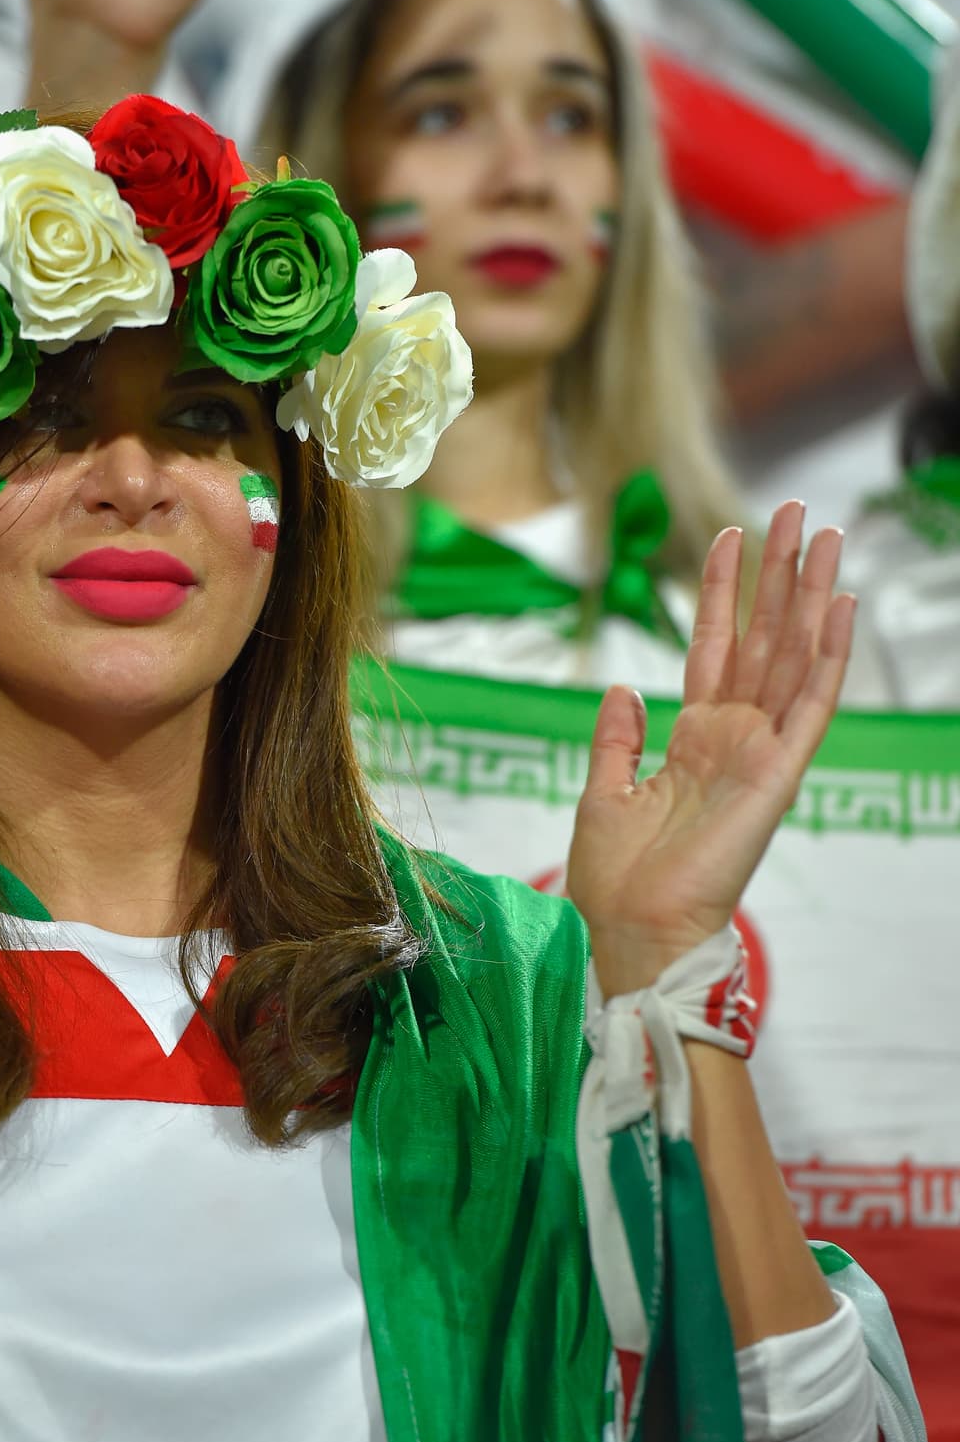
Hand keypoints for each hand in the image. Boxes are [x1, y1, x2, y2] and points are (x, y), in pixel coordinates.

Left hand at [566, 503, 853, 997]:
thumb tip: (625, 687)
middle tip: (793, 511)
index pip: (712, 647)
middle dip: (777, 575)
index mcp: (693, 740)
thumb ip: (619, 737)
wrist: (628, 930)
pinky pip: (811, 707)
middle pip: (763, 639)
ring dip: (810, 596)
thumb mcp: (602, 792)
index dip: (719, 593)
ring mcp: (761, 754)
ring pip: (794, 658)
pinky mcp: (779, 777)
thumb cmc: (613, 880)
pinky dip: (827, 657)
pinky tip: (838, 606)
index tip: (727, 538)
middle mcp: (734, 738)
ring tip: (824, 536)